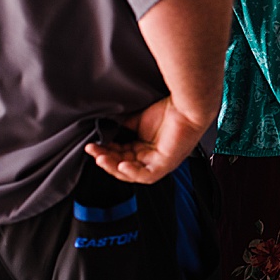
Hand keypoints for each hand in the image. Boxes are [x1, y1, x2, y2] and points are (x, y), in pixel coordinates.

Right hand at [84, 97, 202, 183]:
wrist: (188, 104)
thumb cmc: (168, 109)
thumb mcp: (138, 120)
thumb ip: (122, 126)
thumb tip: (104, 129)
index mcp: (145, 148)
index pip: (120, 155)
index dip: (105, 152)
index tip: (92, 144)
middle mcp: (151, 158)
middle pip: (122, 165)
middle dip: (105, 159)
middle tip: (91, 149)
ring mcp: (159, 163)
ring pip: (131, 173)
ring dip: (113, 166)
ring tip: (100, 157)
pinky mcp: (166, 164)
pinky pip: (146, 175)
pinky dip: (132, 172)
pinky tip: (121, 164)